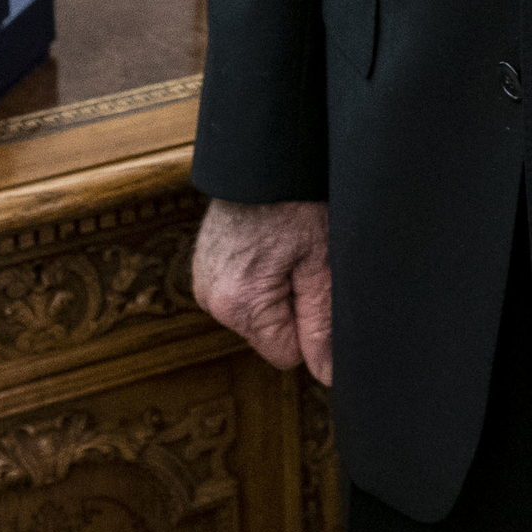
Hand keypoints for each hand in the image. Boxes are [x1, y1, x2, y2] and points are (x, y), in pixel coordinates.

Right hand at [193, 197, 337, 381]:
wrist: (263, 157)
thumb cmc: (296, 202)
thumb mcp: (321, 263)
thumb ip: (322, 325)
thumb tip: (327, 374)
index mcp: (239, 305)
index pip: (286, 354)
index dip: (309, 325)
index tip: (312, 282)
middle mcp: (212, 300)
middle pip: (269, 334)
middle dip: (291, 306)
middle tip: (300, 258)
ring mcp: (204, 281)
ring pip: (257, 313)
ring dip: (275, 290)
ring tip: (282, 246)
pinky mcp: (205, 266)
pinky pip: (242, 291)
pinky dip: (258, 276)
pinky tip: (266, 244)